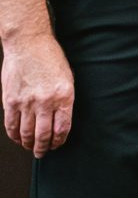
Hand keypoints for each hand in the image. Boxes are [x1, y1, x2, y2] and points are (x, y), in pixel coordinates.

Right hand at [2, 33, 75, 156]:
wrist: (28, 44)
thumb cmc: (50, 59)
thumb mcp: (67, 79)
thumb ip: (63, 100)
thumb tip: (60, 121)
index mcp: (64, 96)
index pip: (62, 128)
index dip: (59, 141)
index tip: (57, 145)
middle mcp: (46, 101)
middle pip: (44, 134)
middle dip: (44, 147)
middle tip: (43, 152)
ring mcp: (26, 102)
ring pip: (27, 132)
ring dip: (29, 144)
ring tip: (31, 148)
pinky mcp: (10, 100)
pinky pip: (11, 124)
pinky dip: (14, 135)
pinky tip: (18, 139)